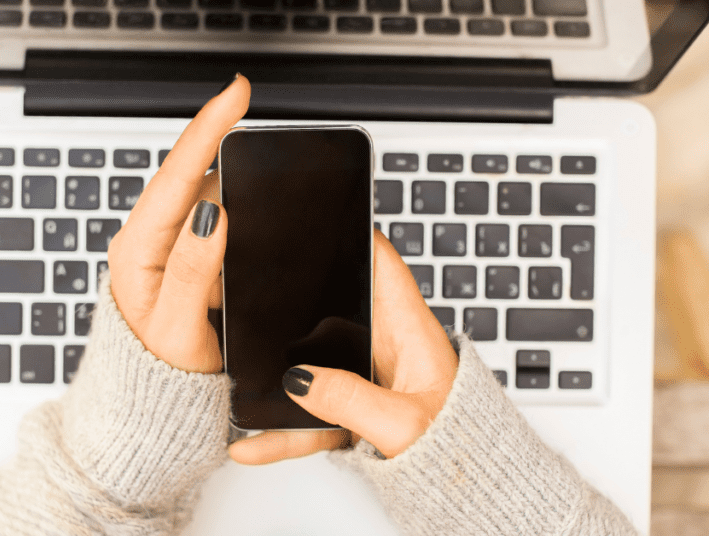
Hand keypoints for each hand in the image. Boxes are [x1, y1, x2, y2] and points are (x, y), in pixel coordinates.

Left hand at [107, 75, 249, 373]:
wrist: (148, 412)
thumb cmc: (155, 379)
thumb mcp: (176, 331)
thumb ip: (191, 273)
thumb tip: (213, 215)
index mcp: (138, 253)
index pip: (175, 176)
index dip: (207, 129)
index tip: (236, 95)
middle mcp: (147, 244)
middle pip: (190, 177)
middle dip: (224, 143)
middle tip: (258, 122)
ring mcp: (165, 251)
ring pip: (203, 199)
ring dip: (232, 179)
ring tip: (263, 166)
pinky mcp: (182, 263)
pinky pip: (211, 224)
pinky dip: (236, 210)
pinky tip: (253, 210)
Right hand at [229, 230, 459, 461]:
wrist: (471, 491)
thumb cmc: (461, 449)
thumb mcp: (403, 424)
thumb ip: (350, 400)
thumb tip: (299, 380)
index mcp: (410, 331)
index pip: (382, 265)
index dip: (352, 235)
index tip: (317, 214)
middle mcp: (388, 347)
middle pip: (333, 307)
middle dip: (293, 299)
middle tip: (249, 285)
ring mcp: (368, 378)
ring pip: (313, 365)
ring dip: (276, 374)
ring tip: (237, 370)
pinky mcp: (356, 411)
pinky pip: (312, 413)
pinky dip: (284, 430)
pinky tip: (253, 444)